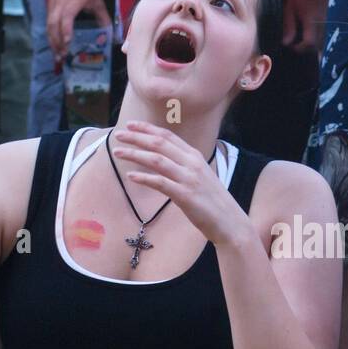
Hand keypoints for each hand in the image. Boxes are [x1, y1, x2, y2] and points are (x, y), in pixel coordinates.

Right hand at [47, 0, 110, 65]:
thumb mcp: (96, 1)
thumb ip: (103, 18)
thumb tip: (111, 34)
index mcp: (70, 5)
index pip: (65, 20)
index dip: (66, 32)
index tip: (67, 44)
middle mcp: (58, 8)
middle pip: (53, 28)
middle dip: (57, 43)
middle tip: (62, 57)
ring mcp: (52, 9)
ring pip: (49, 28)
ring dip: (52, 42)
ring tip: (58, 56)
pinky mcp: (49, 10)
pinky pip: (48, 26)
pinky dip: (51, 37)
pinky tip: (55, 46)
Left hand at [110, 121, 250, 247]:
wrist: (230, 222)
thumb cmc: (213, 202)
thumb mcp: (200, 176)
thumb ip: (184, 166)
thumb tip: (164, 161)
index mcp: (195, 157)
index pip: (168, 136)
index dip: (148, 129)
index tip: (131, 126)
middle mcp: (192, 163)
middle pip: (159, 144)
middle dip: (137, 137)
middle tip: (118, 135)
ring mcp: (189, 178)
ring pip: (157, 160)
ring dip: (135, 154)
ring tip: (118, 152)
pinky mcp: (185, 195)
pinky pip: (160, 183)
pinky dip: (144, 178)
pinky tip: (131, 177)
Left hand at [280, 0, 327, 54]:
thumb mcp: (291, 5)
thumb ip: (288, 25)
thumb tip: (286, 43)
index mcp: (313, 20)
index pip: (310, 43)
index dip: (300, 48)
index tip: (291, 46)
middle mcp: (324, 22)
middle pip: (320, 45)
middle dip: (308, 49)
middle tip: (297, 45)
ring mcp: (330, 20)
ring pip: (325, 40)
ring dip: (316, 44)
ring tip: (304, 39)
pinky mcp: (332, 16)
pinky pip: (327, 32)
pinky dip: (320, 36)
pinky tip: (312, 32)